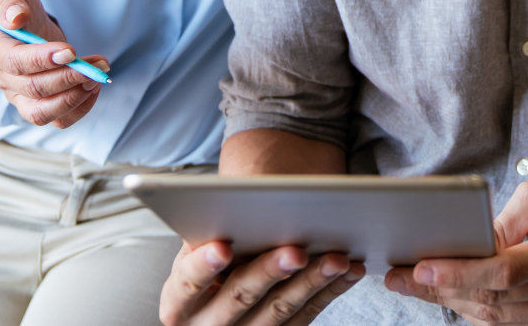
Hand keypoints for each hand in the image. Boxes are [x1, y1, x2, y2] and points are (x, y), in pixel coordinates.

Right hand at [0, 0, 109, 128]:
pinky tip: (94, 88)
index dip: (42, 60)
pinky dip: (80, 109)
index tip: (71, 51)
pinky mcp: (37, 105)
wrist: (24, 25)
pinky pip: (58, 120)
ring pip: (42, 113)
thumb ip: (8, 2)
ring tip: (97, 77)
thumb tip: (16, 18)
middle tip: (97, 65)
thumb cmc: (17, 9)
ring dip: (74, 98)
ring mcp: (18, 96)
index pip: (15, 63)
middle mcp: (3, 79)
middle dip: (69, 77)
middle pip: (34, 89)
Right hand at [160, 240, 363, 325]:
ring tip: (337, 258)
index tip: (222, 246)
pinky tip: (349, 271)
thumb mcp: (200, 249)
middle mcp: (207, 324)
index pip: (186, 284)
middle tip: (297, 250)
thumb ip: (210, 236)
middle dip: (270, 271)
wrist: (224, 290)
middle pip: (240, 297)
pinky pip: (307, 316)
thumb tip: (232, 213)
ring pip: (280, 311)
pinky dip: (329, 291)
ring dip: (312, 281)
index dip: (203, 266)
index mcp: (179, 301)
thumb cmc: (212, 257)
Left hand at [384, 181, 527, 324]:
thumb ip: (504, 221)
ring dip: (451, 303)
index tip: (421, 268)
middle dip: (440, 290)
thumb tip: (465, 245)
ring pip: (497, 316)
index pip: (506, 271)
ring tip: (414, 286)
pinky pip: (510, 322)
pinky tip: (450, 296)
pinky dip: (477, 309)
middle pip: (494, 298)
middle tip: (398, 277)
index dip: (461, 273)